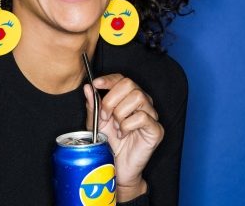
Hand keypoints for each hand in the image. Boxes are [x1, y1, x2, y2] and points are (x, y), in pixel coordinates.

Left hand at [83, 74, 163, 201]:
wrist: (116, 166)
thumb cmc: (109, 142)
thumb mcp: (96, 121)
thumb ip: (93, 105)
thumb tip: (87, 87)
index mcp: (129, 98)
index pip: (122, 79)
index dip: (109, 79)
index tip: (96, 84)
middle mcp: (143, 103)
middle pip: (130, 84)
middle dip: (111, 100)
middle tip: (105, 117)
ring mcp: (151, 115)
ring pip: (138, 97)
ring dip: (120, 113)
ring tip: (116, 127)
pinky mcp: (156, 129)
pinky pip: (142, 117)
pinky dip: (127, 125)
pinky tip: (123, 134)